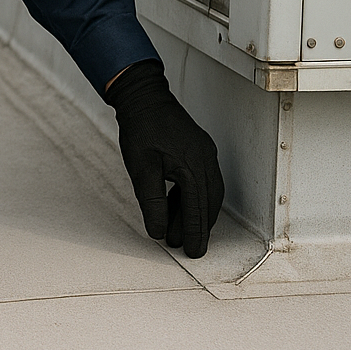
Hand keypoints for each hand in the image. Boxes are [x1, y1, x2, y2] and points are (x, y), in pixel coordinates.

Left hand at [105, 61, 223, 257]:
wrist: (143, 96)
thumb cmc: (141, 129)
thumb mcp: (141, 169)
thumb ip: (152, 201)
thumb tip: (158, 231)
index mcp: (193, 167)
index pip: (198, 210)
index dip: (195, 234)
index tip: (194, 253)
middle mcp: (205, 161)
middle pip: (209, 204)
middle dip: (201, 227)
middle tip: (190, 246)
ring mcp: (204, 153)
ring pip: (208, 193)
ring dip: (198, 213)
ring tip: (182, 229)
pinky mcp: (199, 149)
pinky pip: (204, 180)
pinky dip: (194, 197)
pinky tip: (179, 204)